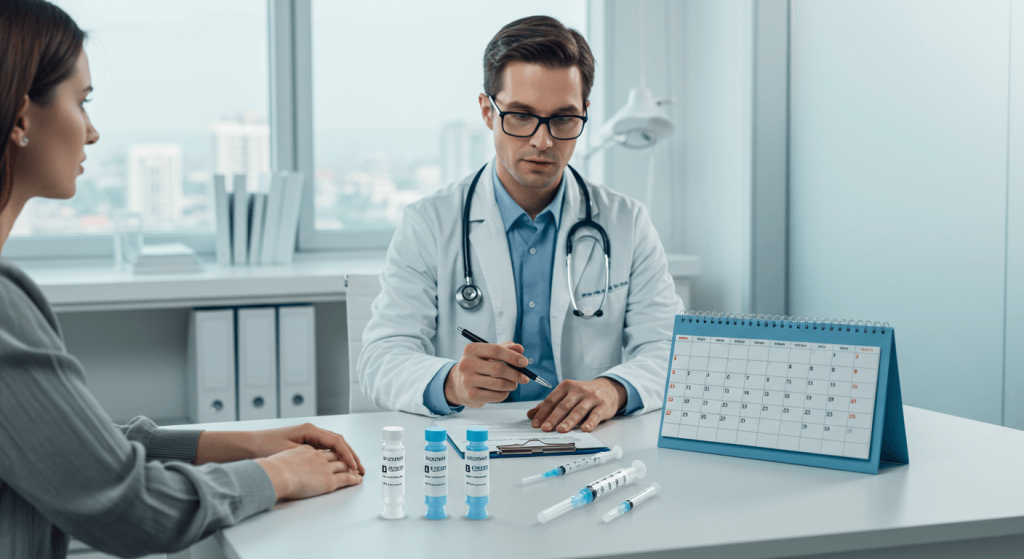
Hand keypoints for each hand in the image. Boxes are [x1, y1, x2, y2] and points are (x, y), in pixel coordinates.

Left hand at [249, 423, 363, 475]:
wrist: (250, 445)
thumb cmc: (266, 447)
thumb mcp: (289, 452)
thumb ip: (310, 455)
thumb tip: (328, 462)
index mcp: (310, 430)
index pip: (336, 441)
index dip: (348, 454)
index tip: (354, 467)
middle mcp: (312, 430)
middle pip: (339, 442)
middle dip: (351, 455)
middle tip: (361, 469)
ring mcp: (309, 436)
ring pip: (334, 445)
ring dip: (345, 456)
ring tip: (355, 469)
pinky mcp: (306, 442)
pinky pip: (326, 449)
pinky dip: (336, 457)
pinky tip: (340, 466)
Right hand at [256, 445, 361, 500]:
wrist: (274, 474)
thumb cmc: (272, 468)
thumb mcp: (281, 458)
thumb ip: (289, 460)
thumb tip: (286, 467)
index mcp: (306, 449)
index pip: (324, 449)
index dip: (332, 454)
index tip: (335, 458)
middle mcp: (318, 455)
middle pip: (337, 454)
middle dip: (347, 458)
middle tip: (354, 464)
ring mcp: (324, 466)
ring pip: (344, 464)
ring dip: (352, 467)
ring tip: (358, 471)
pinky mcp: (328, 479)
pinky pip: (346, 477)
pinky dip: (353, 478)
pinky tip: (358, 479)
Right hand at [444, 341, 530, 407]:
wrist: (458, 385)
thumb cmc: (478, 366)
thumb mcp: (488, 354)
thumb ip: (505, 349)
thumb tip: (520, 349)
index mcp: (471, 350)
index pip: (496, 350)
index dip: (513, 356)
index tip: (525, 363)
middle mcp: (466, 364)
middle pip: (499, 368)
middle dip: (516, 374)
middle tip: (525, 378)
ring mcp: (467, 381)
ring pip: (499, 384)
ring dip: (512, 385)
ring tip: (513, 384)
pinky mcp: (471, 396)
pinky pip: (496, 395)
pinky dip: (505, 393)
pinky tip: (503, 391)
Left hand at [527, 378, 626, 432]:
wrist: (608, 388)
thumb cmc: (583, 394)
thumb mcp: (566, 395)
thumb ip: (549, 405)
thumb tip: (530, 415)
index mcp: (566, 386)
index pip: (551, 400)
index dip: (542, 412)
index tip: (535, 424)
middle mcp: (578, 390)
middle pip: (563, 405)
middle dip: (553, 418)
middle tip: (545, 428)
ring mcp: (591, 397)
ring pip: (578, 410)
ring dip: (569, 421)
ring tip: (561, 430)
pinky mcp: (603, 405)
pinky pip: (596, 415)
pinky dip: (590, 422)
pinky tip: (585, 429)